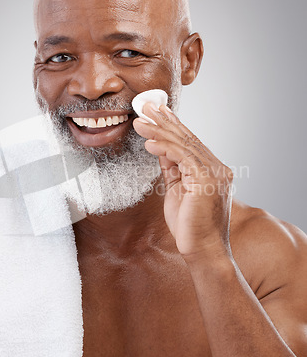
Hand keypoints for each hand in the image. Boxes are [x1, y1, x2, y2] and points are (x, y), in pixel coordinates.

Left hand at [133, 103, 233, 261]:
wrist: (203, 251)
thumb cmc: (190, 226)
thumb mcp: (177, 190)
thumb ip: (172, 168)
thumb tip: (160, 148)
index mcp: (212, 170)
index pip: (189, 142)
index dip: (172, 125)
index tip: (157, 112)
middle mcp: (217, 167)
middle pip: (187, 138)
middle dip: (164, 120)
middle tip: (146, 105)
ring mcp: (215, 173)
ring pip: (183, 144)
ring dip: (159, 130)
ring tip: (140, 120)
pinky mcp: (207, 180)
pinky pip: (182, 157)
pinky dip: (164, 147)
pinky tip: (149, 141)